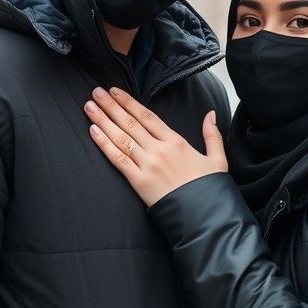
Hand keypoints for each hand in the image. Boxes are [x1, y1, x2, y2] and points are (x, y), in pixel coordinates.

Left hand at [83, 86, 226, 206]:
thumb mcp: (218, 160)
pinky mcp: (139, 182)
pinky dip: (104, 144)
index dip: (129, 102)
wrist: (205, 216)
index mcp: (177, 142)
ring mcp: (148, 165)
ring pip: (121, 138)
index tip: (115, 91)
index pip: (147, 116)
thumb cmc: (210, 190)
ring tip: (89, 107)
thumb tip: (210, 114)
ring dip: (103, 120)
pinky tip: (93, 131)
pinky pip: (118, 159)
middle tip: (96, 92)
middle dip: (111, 106)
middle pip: (130, 123)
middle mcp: (160, 150)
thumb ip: (212, 135)